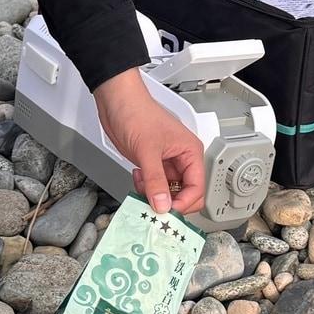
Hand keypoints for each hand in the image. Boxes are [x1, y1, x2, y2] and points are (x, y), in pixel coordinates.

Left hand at [93, 67, 205, 214]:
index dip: (184, 203)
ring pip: (168, 191)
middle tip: (154, 206)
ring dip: (155, 195)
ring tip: (142, 188)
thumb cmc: (137, 112)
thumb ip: (155, 180)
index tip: (168, 212)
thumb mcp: (147, 150)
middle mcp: (181, 159)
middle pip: (185, 193)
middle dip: (170, 201)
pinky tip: (137, 178)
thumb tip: (163, 205)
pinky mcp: (151, 164)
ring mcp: (165, 162)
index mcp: (190, 152)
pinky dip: (146, 188)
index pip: (197, 188)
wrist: (116, 101)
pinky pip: (154, 185)